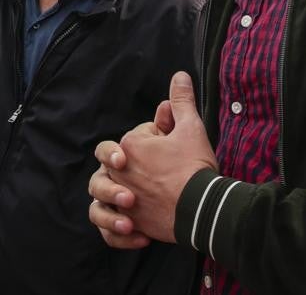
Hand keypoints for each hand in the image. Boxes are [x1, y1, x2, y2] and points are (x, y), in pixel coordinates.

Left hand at [88, 72, 216, 243]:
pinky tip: (133, 228)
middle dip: (133, 164)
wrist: (204, 208)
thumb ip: (181, 101)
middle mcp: (118, 173)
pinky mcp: (129, 224)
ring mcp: (120, 200)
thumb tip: (179, 76)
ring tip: (137, 202)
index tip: (173, 148)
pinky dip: (117, 230)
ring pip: (101, 198)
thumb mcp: (191, 128)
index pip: (135, 138)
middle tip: (159, 172)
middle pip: (112, 165)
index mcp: (128, 146)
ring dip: (117, 199)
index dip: (156, 140)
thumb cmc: (196, 167)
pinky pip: (109, 229)